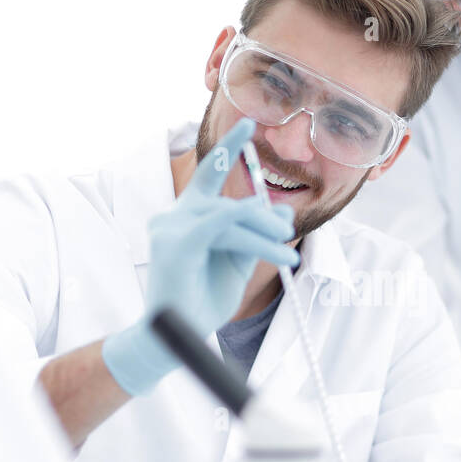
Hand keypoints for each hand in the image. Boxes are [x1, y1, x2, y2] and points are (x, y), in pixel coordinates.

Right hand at [101, 118, 297, 394]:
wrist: (175, 337)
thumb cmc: (202, 300)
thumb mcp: (238, 260)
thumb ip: (256, 233)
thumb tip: (282, 212)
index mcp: (188, 214)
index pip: (210, 172)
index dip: (230, 147)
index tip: (251, 124)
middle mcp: (175, 214)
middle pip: (232, 200)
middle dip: (264, 215)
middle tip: (289, 230)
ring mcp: (171, 227)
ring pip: (233, 216)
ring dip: (265, 236)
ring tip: (288, 256)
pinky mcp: (176, 243)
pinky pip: (222, 228)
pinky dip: (251, 237)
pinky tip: (274, 250)